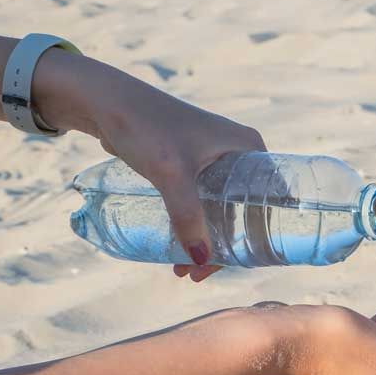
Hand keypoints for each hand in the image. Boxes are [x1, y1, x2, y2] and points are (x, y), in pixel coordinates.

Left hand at [33, 49, 265, 280]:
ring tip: (182, 268)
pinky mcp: (191, 165)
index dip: (262, 234)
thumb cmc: (145, 126)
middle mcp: (238, 153)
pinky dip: (192, 226)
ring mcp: (214, 159)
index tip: (242, 264)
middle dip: (224, 246)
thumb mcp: (171, 173)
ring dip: (205, 240)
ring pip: (219, 210)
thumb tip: (200, 261)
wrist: (105, 101)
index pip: (271, 199)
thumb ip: (187, 216)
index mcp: (250, 149)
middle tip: (199, 273)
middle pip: (244, 211)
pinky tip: (176, 246)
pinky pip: (201, 203)